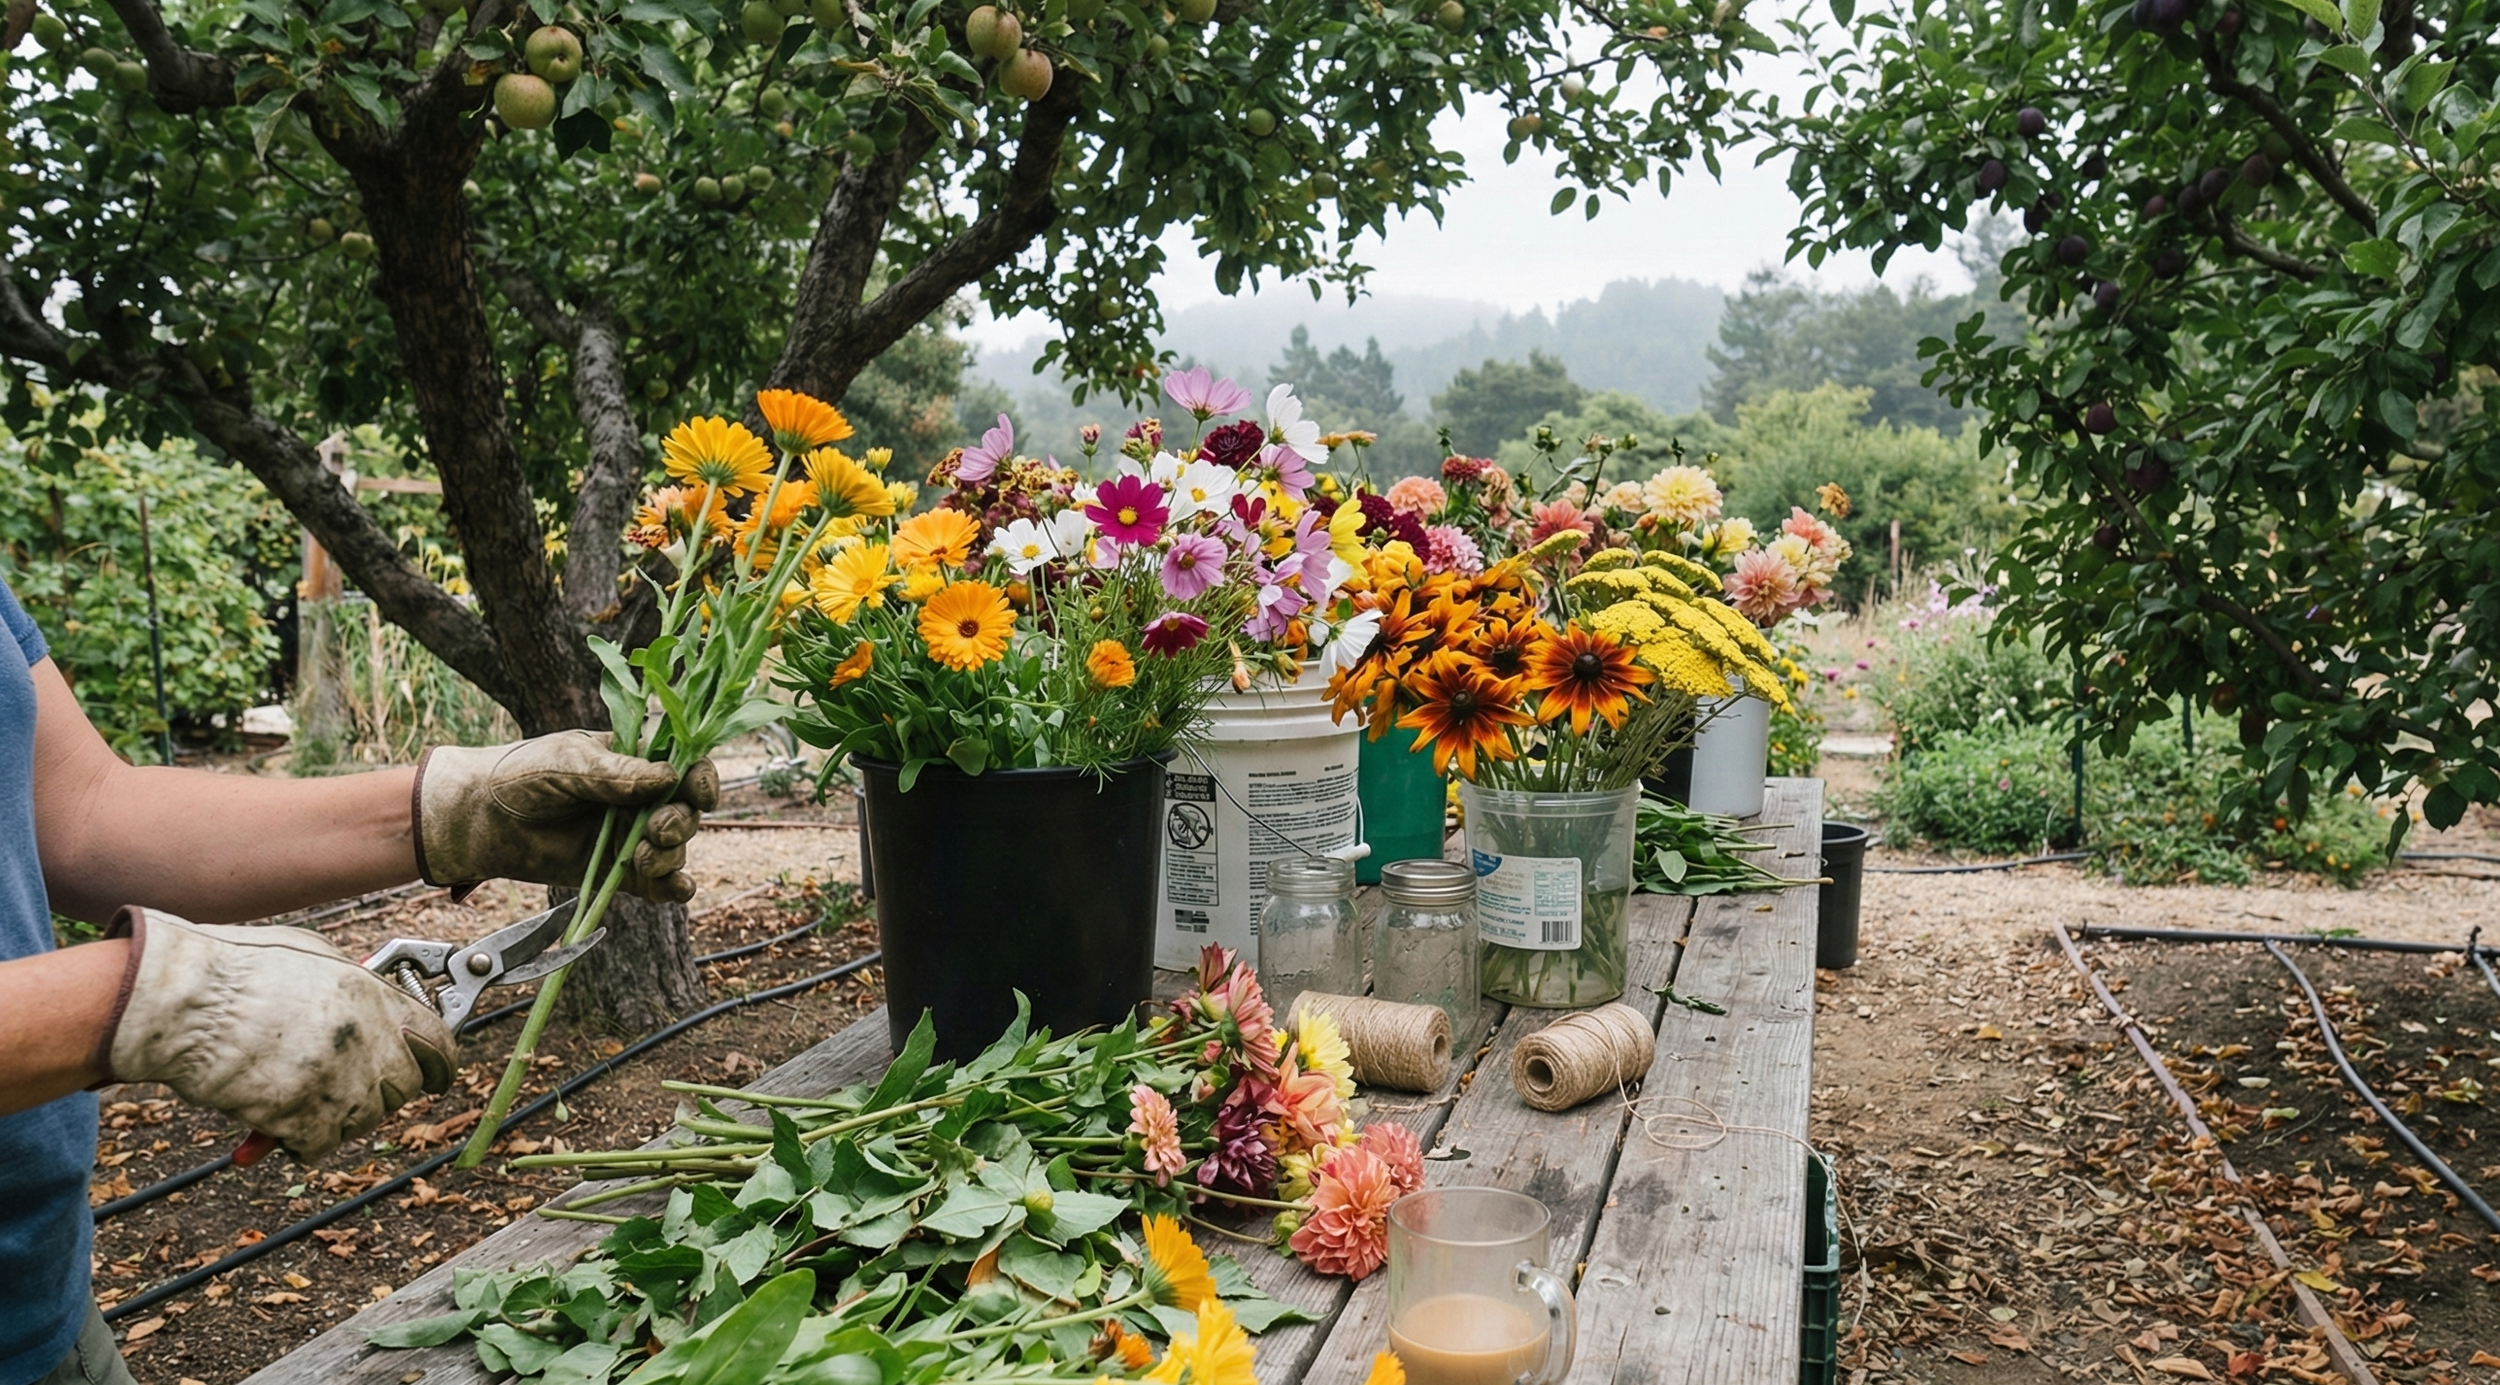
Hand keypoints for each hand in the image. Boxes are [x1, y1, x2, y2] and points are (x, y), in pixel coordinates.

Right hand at [101, 909, 456, 1162]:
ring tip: (292, 1095)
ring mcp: (336, 1079)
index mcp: (370, 994)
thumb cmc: (230, 971)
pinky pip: (318, 1145)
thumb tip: (377, 1009)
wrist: (176, 1001)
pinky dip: (296, 1142)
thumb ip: (352, 987)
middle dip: (379, 1092)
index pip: (436, 1040)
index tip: (439, 1077)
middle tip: (345, 1089)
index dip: (439, 1063)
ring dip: (334, 1116)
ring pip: (362, 1120)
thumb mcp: (310, 957)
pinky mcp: (302, 1115)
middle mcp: (364, 1037)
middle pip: (403, 1086)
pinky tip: (268, 1128)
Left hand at [415, 731, 719, 902]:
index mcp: (634, 760)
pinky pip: (658, 884)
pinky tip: (674, 888)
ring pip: (675, 849)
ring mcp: (629, 837)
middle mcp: (639, 799)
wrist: (478, 820)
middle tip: (656, 831)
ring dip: (670, 857)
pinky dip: (673, 888)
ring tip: (641, 860)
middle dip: (680, 823)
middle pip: (686, 811)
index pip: (685, 766)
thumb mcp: (568, 763)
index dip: (701, 779)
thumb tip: (668, 777)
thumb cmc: (519, 776)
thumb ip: (617, 772)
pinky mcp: (617, 873)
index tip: (700, 793)